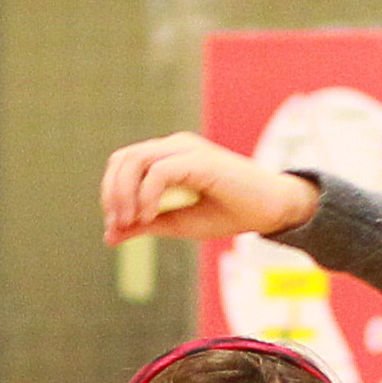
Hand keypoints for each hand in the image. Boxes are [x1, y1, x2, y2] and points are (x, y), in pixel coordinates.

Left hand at [100, 133, 316, 244]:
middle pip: (124, 159)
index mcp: (168, 156)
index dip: (110, 193)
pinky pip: (160, 171)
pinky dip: (148, 196)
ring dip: (125, 194)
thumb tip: (109, 236)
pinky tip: (151, 216)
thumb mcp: (178, 223)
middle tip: (119, 225)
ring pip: (136, 160)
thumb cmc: (229, 213)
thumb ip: (144, 225)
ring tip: (134, 222)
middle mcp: (175, 146)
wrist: (272, 209)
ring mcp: (187, 149)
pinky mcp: (200, 159)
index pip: (123, 163)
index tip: (116, 227)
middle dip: (112, 194)